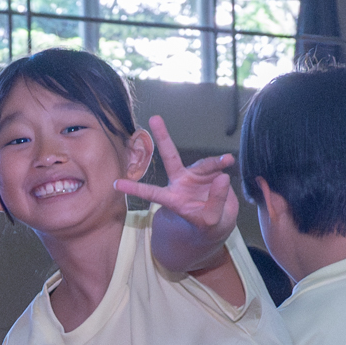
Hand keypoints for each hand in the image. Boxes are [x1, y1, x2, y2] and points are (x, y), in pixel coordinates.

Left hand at [117, 117, 237, 240]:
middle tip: (154, 118)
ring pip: (204, 163)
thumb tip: (222, 176)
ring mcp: (194, 176)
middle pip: (171, 157)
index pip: (152, 194)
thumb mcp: (212, 221)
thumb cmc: (209, 227)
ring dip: (215, 162)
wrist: (220, 224)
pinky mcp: (209, 172)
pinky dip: (222, 162)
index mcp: (173, 200)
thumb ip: (216, 201)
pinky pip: (216, 164)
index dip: (135, 189)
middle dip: (163, 137)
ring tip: (228, 161)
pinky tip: (229, 162)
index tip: (116, 184)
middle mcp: (180, 183)